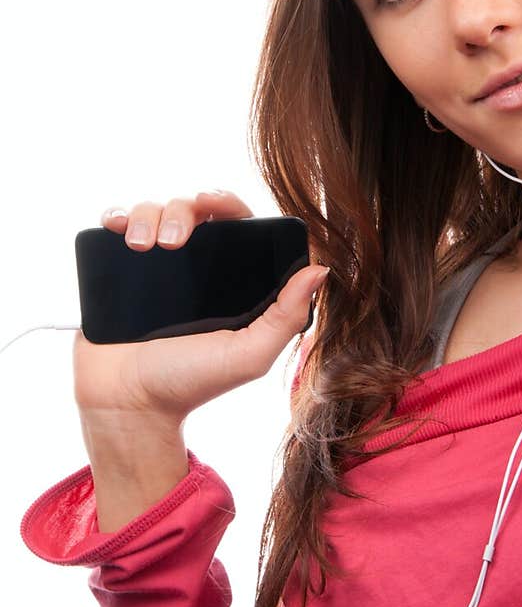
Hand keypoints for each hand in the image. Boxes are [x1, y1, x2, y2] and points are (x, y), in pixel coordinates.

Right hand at [74, 189, 328, 425]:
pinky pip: (118, 225)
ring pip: (154, 211)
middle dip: (182, 210)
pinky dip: (116, 215)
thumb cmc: (190, 383)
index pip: (236, 224)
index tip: (212, 202)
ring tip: (142, 247)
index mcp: (230, 281)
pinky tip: (116, 226)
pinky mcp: (117, 268)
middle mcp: (194, 268)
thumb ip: (287, 317)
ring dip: (148, 216)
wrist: (127, 403)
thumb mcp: (249, 355)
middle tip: (174, 241)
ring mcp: (154, 266)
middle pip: (192, 210)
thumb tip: (320, 270)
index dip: (227, 204)